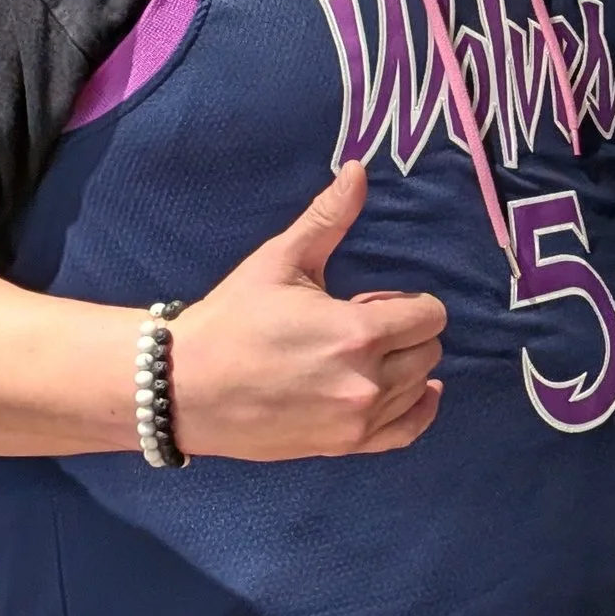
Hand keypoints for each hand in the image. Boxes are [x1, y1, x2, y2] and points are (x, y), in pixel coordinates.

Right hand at [168, 163, 446, 458]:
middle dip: (405, 333)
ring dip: (403, 368)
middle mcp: (367, 382)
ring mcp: (357, 421)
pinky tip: (404, 391)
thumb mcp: (280, 261)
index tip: (370, 301)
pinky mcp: (343, 446)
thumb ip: (328, 218)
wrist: (183, 386)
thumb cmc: (232, 319)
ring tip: (354, 358)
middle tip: (358, 328)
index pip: (430, 315)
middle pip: (430, 351)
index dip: (406, 303)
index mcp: (358, 333)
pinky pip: (408, 431)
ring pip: (421, 388)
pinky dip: (415, 410)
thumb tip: (359, 169)